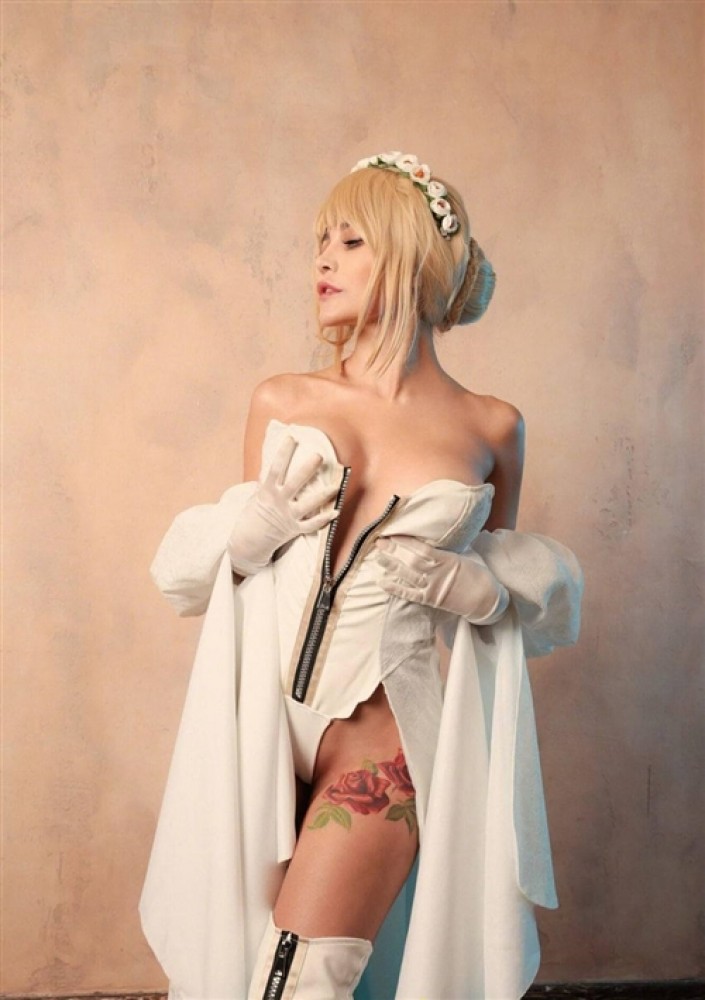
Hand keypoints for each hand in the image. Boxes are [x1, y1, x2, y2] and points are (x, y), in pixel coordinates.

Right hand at [228, 435, 338, 575]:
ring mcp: (287, 516)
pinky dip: (323, 520)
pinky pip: (311, 526)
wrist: (248, 542)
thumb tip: (273, 461)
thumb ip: (267, 480)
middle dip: (307, 469)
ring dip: (323, 495)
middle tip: (319, 456)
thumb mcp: (256, 495)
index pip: (276, 468)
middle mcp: (279, 502)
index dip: (283, 452)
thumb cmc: (253, 515)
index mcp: (267, 491)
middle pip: (295, 483)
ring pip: (308, 505)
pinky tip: (336, 511)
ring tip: (336, 486)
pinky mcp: (294, 530)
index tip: (291, 437)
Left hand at [376, 535, 508, 624]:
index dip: (406, 541)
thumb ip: (448, 550)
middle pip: (411, 561)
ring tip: (378, 557)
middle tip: (379, 542)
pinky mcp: (430, 600)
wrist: (486, 600)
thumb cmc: (478, 575)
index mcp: (448, 560)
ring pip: (408, 576)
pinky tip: (382, 582)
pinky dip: (395, 588)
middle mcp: (438, 573)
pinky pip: (410, 594)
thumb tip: (436, 538)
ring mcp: (433, 588)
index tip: (393, 533)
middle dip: (394, 551)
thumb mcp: (465, 557)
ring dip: (391, 566)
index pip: (422, 549)